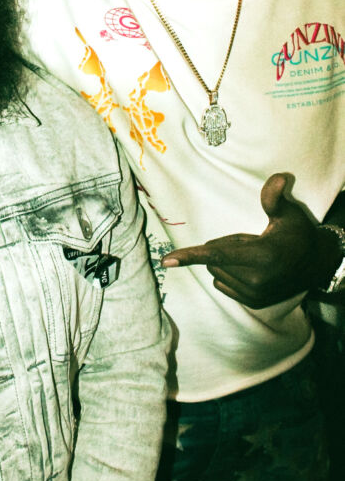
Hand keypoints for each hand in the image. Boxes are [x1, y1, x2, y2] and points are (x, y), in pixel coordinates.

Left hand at [160, 173, 338, 307]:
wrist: (315, 264)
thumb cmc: (297, 234)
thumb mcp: (288, 213)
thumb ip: (274, 198)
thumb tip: (278, 178)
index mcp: (262, 257)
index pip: (217, 254)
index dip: (189, 256)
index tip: (164, 261)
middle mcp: (256, 280)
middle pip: (214, 259)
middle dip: (223, 247)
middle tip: (249, 241)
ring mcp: (254, 295)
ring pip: (216, 272)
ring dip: (226, 261)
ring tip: (252, 256)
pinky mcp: (253, 303)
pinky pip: (222, 284)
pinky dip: (228, 274)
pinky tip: (250, 269)